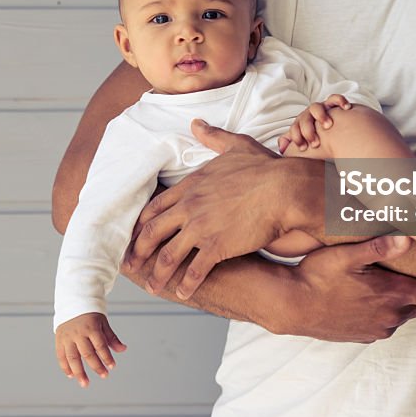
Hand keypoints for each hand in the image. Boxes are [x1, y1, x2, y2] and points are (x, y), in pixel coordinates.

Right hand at [55, 312, 126, 387]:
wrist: (73, 303)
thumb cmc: (91, 314)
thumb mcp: (103, 322)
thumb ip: (111, 337)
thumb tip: (122, 349)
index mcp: (91, 327)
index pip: (100, 346)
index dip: (107, 357)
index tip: (112, 367)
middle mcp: (78, 333)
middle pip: (87, 353)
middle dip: (96, 366)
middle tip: (104, 376)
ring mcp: (67, 337)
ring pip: (72, 358)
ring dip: (79, 372)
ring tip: (85, 383)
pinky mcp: (59, 339)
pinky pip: (61, 356)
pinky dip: (65, 367)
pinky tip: (72, 376)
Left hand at [124, 119, 316, 299]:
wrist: (284, 189)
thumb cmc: (264, 168)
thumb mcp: (235, 146)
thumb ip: (212, 137)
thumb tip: (196, 123)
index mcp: (191, 186)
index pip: (155, 207)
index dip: (142, 224)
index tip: (134, 235)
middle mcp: (189, 207)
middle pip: (153, 232)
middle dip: (139, 251)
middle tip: (130, 265)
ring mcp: (201, 228)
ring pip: (169, 255)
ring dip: (158, 274)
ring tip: (153, 288)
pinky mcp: (218, 246)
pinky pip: (196, 270)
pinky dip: (187, 284)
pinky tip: (182, 293)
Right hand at [274, 236, 415, 341]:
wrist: (289, 306)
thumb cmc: (315, 276)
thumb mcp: (345, 253)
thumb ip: (378, 245)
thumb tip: (407, 237)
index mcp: (392, 295)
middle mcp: (389, 316)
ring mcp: (375, 329)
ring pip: (405, 313)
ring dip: (409, 300)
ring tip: (403, 286)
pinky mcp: (361, 335)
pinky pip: (385, 321)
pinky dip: (389, 309)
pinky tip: (374, 296)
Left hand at [278, 94, 352, 153]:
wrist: (339, 133)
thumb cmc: (321, 143)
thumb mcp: (305, 146)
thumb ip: (291, 148)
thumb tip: (282, 149)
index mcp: (301, 125)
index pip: (294, 129)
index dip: (297, 138)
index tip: (304, 148)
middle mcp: (309, 115)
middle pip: (303, 119)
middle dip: (308, 131)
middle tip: (316, 144)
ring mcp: (321, 109)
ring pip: (316, 107)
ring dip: (320, 116)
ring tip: (328, 126)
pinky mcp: (334, 105)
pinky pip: (335, 99)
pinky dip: (339, 101)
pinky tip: (345, 108)